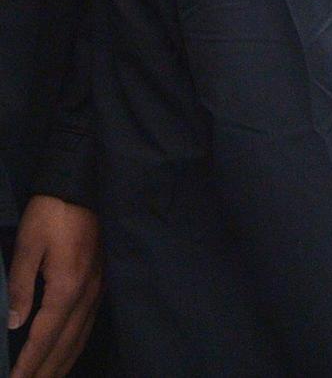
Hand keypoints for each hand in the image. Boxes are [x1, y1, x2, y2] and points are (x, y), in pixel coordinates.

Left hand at [7, 195, 102, 377]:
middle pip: (66, 344)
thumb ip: (20, 286)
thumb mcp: (27, 246)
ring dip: (63, 362)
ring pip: (80, 336)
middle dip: (46, 370)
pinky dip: (76, 344)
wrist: (82, 188)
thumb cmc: (50, 215)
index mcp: (66, 287)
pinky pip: (88, 323)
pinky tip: (68, 351)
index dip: (28, 363)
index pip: (44, 337)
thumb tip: (14, 323)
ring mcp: (97, 288)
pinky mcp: (101, 282)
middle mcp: (87, 293)